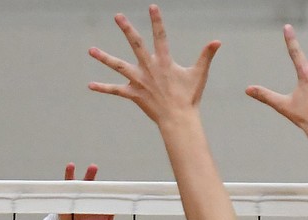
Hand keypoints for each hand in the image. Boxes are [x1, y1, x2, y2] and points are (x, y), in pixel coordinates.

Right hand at [57, 163, 139, 219]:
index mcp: (107, 204)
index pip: (116, 197)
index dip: (121, 193)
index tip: (128, 190)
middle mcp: (97, 196)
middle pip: (102, 187)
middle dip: (107, 182)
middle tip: (108, 174)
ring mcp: (85, 193)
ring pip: (88, 182)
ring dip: (90, 175)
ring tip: (93, 168)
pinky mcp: (72, 193)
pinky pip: (71, 182)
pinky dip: (70, 175)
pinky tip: (70, 167)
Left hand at [88, 4, 220, 126]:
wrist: (178, 119)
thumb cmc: (189, 97)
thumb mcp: (198, 74)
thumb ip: (206, 56)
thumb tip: (217, 41)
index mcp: (164, 61)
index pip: (160, 36)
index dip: (156, 21)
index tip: (152, 6)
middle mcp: (149, 68)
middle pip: (135, 44)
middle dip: (127, 29)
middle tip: (117, 16)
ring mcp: (139, 81)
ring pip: (119, 66)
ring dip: (104, 58)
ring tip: (91, 50)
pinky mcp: (133, 94)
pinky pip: (115, 91)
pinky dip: (103, 88)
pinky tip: (90, 85)